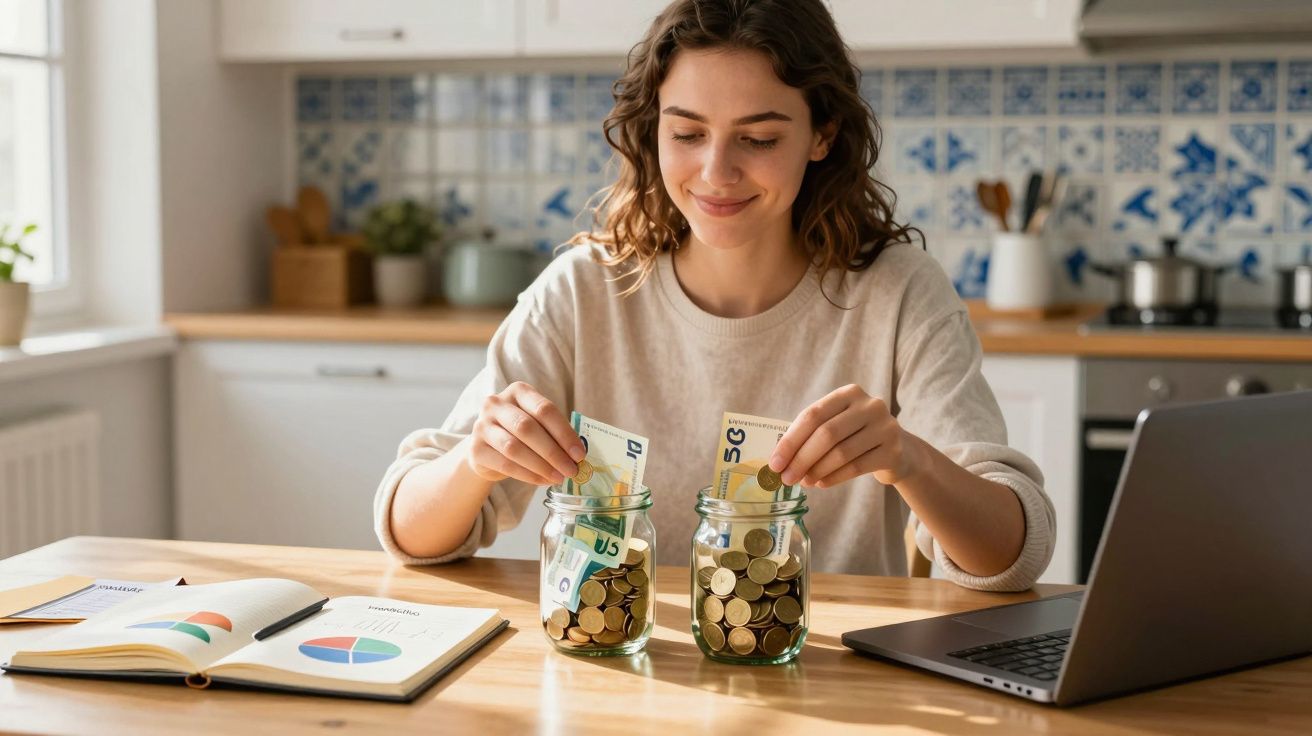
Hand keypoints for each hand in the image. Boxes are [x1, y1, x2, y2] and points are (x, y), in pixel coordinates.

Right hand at [467, 382, 585, 485]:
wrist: (487, 447)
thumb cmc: (520, 433)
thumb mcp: (537, 424)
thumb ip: (554, 433)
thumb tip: (577, 454)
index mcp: (518, 391)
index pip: (544, 409)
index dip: (564, 433)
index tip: (579, 454)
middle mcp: (496, 404)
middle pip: (527, 428)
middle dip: (553, 452)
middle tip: (571, 470)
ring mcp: (482, 425)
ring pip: (514, 447)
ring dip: (541, 466)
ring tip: (559, 477)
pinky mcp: (475, 449)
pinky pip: (505, 464)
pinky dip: (528, 475)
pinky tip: (543, 481)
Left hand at [769, 384, 922, 488]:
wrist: (899, 451)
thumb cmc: (856, 437)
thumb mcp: (837, 425)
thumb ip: (810, 436)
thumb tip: (779, 461)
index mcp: (850, 393)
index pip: (813, 415)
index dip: (791, 440)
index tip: (775, 463)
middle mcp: (870, 405)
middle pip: (826, 434)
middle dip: (801, 459)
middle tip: (786, 478)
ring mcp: (885, 427)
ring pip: (841, 453)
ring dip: (816, 471)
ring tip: (803, 482)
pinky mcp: (893, 450)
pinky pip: (856, 467)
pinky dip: (834, 478)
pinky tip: (821, 484)